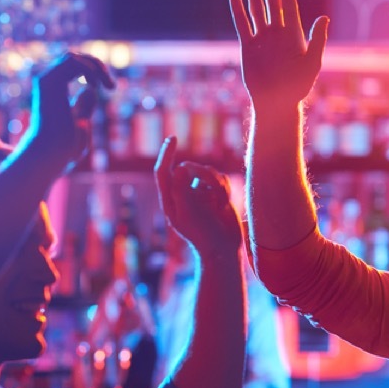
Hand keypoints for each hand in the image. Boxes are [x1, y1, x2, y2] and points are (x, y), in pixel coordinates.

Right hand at [23, 51, 114, 168]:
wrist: (51, 154)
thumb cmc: (63, 148)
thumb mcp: (80, 122)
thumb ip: (83, 106)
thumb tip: (89, 90)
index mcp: (53, 90)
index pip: (73, 66)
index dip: (94, 70)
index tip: (109, 87)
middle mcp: (47, 82)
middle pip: (73, 57)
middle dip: (96, 65)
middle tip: (111, 86)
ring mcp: (46, 81)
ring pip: (73, 56)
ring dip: (95, 66)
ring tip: (109, 85)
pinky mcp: (49, 82)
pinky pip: (73, 62)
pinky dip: (90, 69)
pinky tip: (97, 85)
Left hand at [154, 137, 242, 261]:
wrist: (224, 248)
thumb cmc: (202, 234)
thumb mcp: (187, 213)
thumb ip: (181, 190)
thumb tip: (180, 168)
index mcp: (170, 200)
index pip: (164, 172)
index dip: (167, 154)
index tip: (174, 139)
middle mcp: (183, 194)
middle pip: (189, 169)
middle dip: (202, 174)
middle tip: (214, 187)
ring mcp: (199, 193)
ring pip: (207, 172)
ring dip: (216, 184)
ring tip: (220, 203)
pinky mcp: (216, 194)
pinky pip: (220, 179)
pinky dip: (225, 189)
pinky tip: (224, 205)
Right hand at [229, 0, 329, 105]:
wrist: (276, 102)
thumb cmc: (297, 86)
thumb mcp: (312, 63)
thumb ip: (318, 40)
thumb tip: (324, 17)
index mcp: (293, 35)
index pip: (289, 7)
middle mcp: (277, 34)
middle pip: (273, 5)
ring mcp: (262, 40)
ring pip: (257, 12)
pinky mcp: (248, 48)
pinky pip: (242, 26)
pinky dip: (239, 12)